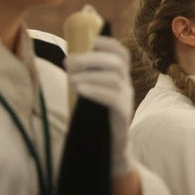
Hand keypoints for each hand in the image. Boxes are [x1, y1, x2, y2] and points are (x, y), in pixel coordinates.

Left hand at [65, 36, 133, 175]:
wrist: (109, 152)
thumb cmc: (96, 122)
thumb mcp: (93, 96)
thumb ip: (87, 79)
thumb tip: (68, 60)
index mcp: (120, 79)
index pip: (122, 54)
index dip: (109, 44)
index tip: (91, 42)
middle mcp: (126, 87)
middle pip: (117, 63)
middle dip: (92, 58)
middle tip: (68, 62)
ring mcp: (126, 102)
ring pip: (114, 79)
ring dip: (90, 75)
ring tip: (71, 79)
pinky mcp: (122, 117)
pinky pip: (113, 99)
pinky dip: (95, 91)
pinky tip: (80, 90)